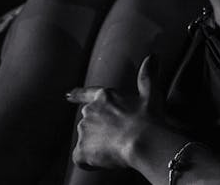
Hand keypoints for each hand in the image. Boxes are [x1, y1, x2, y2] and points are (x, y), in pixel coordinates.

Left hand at [66, 55, 164, 169]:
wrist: (143, 140)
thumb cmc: (148, 117)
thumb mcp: (151, 93)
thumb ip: (148, 75)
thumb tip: (152, 56)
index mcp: (105, 97)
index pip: (87, 94)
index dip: (77, 95)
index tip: (67, 95)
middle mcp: (90, 111)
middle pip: (89, 122)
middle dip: (100, 131)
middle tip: (118, 139)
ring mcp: (84, 130)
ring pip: (86, 141)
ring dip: (97, 146)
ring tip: (116, 150)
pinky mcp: (81, 149)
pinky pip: (81, 158)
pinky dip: (90, 162)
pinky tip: (104, 161)